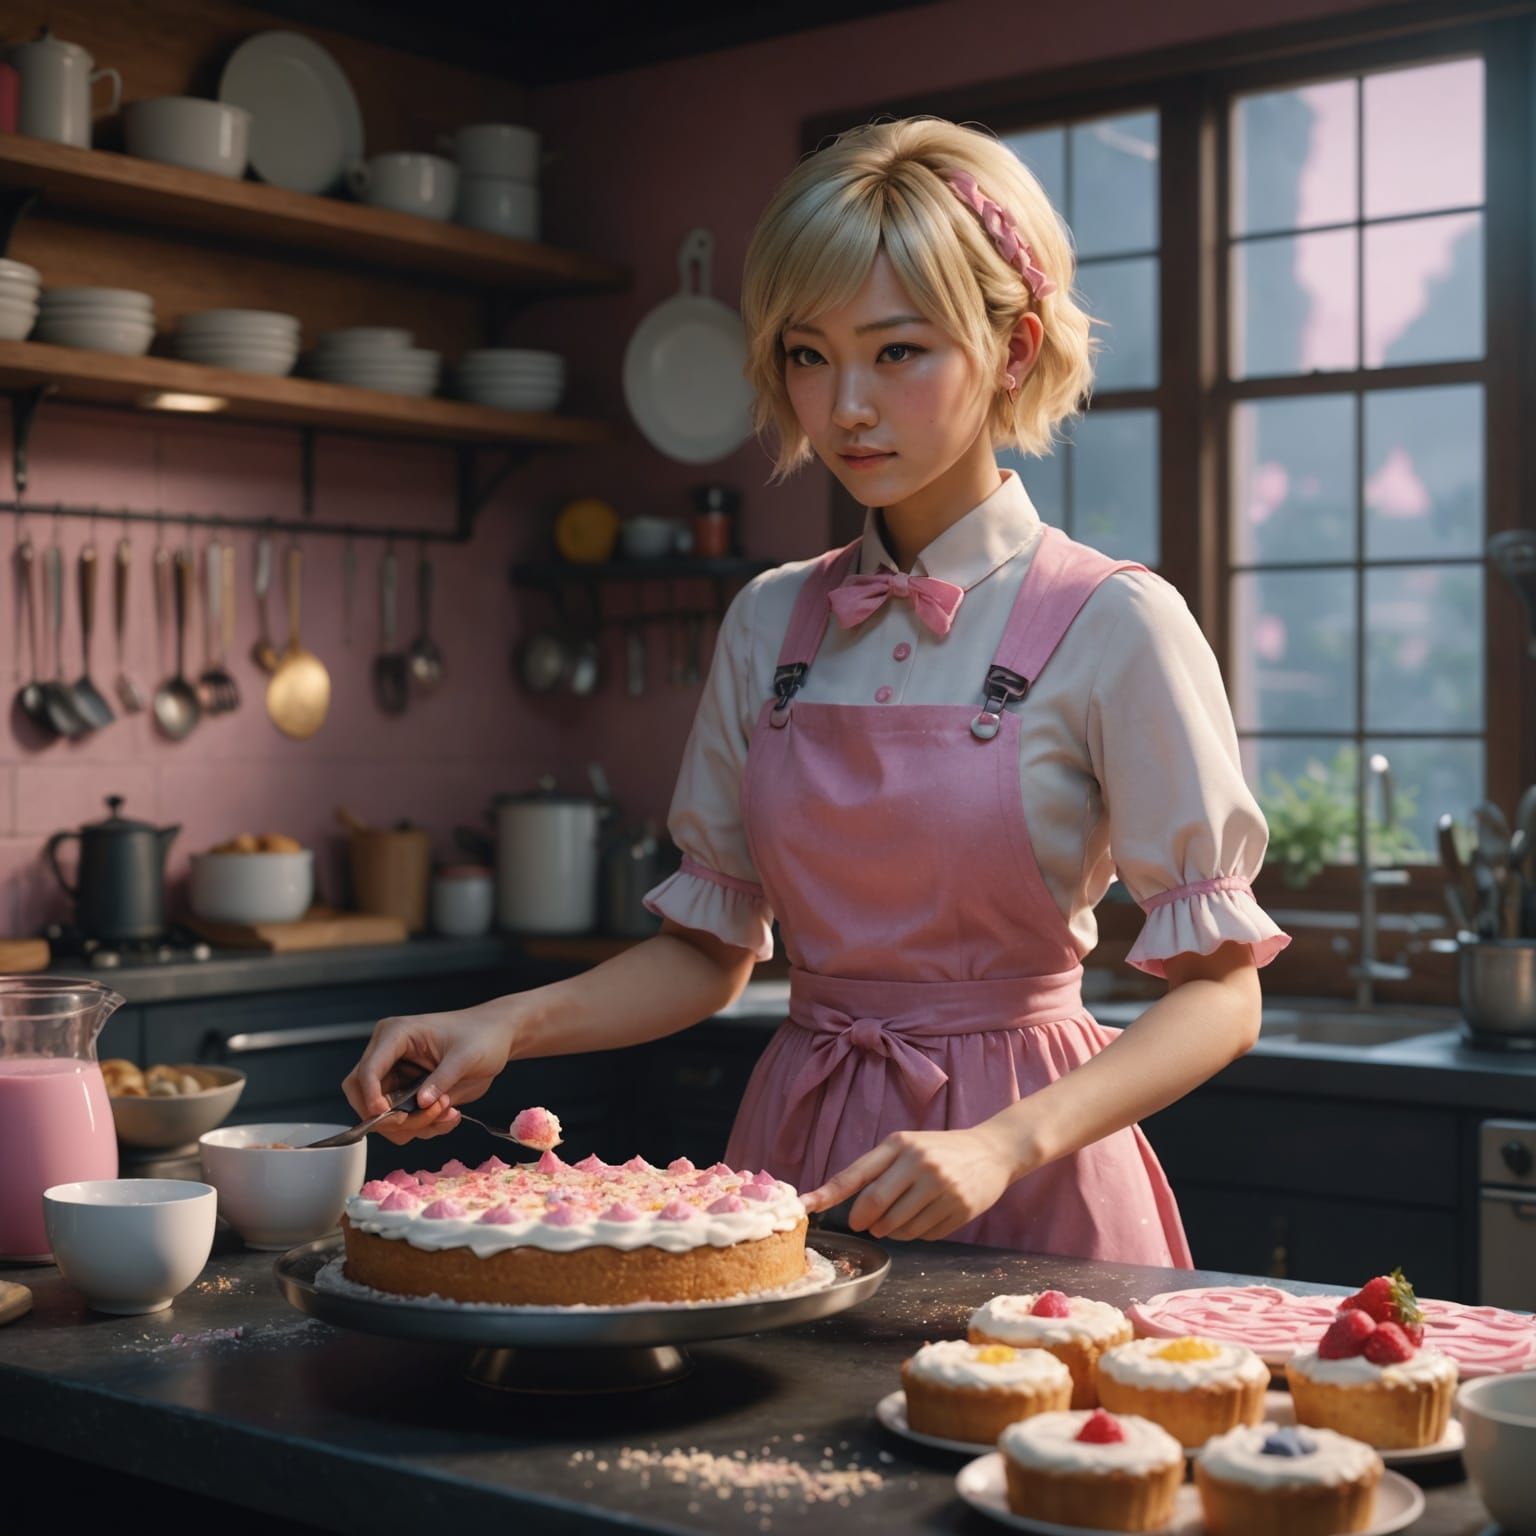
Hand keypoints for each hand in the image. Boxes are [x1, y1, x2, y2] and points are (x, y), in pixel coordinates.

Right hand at [341, 1002, 516, 1145]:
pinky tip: (447, 1115)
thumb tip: (420, 1103)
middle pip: (364, 1097)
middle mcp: (388, 1054)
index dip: (371, 1096)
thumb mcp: (467, 1056)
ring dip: (412, 1124)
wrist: (496, 1038)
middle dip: (392, 1117)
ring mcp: (395, 1074)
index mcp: (396, 1034)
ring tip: (448, 1111)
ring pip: (381, 1115)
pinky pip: (400, 1120)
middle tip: (425, 1120)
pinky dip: (421, 1126)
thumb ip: (442, 1079)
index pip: (367, 1070)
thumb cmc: (482, 1036)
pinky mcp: (405, 1091)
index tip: (388, 1114)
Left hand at [800, 1122, 1026, 1241]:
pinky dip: (916, 1232)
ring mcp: (941, 1187)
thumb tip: (844, 1204)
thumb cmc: (939, 1150)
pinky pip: (923, 1234)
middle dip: (864, 1220)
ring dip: (891, 1229)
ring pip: (898, 1226)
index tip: (806, 1206)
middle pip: (874, 1207)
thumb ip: (877, 1169)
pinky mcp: (959, 1210)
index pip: (856, 1174)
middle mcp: (920, 1163)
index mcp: (900, 1144)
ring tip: (899, 1216)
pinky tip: (926, 1216)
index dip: (828, 1193)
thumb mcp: (907, 1145)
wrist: (992, 1151)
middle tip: (864, 1222)